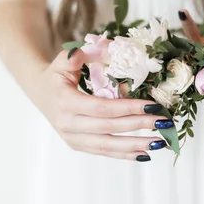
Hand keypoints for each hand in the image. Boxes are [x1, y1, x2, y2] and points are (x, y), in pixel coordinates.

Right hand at [31, 48, 171, 161]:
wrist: (39, 92)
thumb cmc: (56, 74)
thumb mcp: (64, 60)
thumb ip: (81, 54)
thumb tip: (105, 48)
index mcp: (65, 102)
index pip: (103, 108)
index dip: (129, 108)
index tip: (153, 106)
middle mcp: (67, 124)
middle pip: (109, 128)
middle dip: (139, 125)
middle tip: (164, 123)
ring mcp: (72, 138)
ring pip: (108, 146)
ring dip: (136, 145)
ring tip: (160, 143)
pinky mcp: (77, 145)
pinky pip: (104, 152)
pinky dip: (125, 155)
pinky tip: (144, 153)